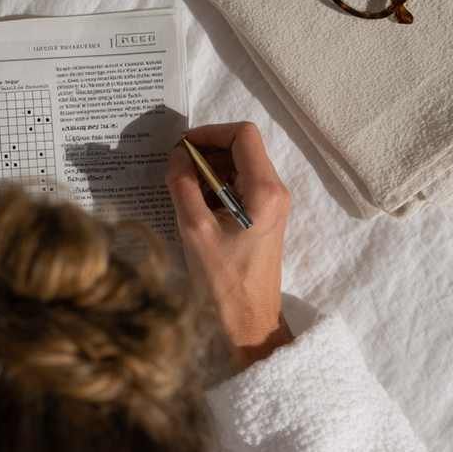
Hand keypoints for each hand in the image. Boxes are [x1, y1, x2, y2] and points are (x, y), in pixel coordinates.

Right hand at [165, 122, 292, 371]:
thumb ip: (183, 185)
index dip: (210, 133)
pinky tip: (198, 206)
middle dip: (207, 152)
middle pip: (242, 147)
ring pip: (240, 165)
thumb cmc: (224, 280)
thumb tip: (177, 155)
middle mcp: (275, 191)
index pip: (243, 135)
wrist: (250, 319)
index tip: (183, 147)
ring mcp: (273, 203)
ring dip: (210, 170)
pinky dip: (218, 185)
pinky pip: (241, 184)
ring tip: (185, 191)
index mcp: (264, 190)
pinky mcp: (266, 214)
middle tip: (178, 170)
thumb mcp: (194, 229)